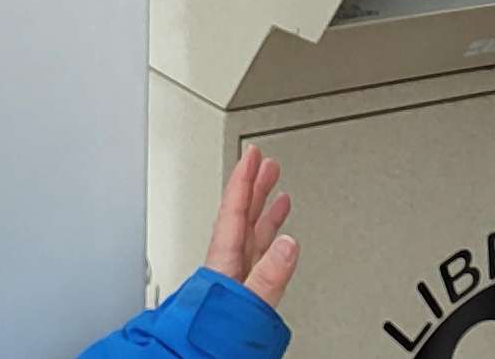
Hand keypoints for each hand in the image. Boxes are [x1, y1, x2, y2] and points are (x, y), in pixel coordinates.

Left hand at [205, 145, 297, 308]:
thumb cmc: (207, 339)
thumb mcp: (245, 305)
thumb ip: (268, 276)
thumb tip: (288, 243)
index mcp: (224, 265)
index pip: (233, 214)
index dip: (243, 182)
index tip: (251, 155)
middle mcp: (226, 270)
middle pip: (241, 220)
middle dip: (254, 189)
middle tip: (266, 164)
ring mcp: (233, 282)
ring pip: (248, 237)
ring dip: (261, 212)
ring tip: (276, 193)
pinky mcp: (240, 296)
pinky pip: (255, 256)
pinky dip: (267, 241)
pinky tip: (278, 240)